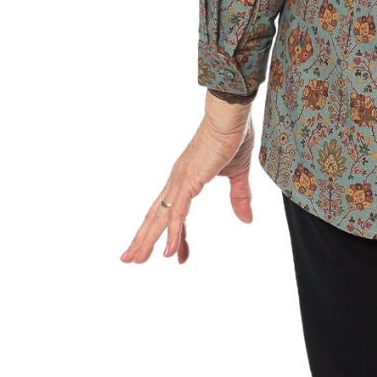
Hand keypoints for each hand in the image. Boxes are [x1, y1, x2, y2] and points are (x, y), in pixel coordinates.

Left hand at [119, 94, 254, 264]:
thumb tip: (246, 220)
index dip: (174, 236)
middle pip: (156, 216)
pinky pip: (177, 213)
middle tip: (130, 259)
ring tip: (135, 260)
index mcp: (185, 180)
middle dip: (142, 239)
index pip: (174, 213)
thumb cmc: (233, 137)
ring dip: (147, 240)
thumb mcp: (238, 174)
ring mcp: (180, 182)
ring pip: (160, 218)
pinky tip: (167, 251)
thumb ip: (240, 197)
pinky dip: (172, 233)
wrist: (230, 117)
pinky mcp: (188, 182)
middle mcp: (177, 182)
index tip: (174, 256)